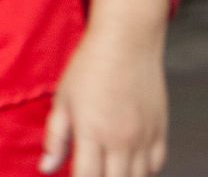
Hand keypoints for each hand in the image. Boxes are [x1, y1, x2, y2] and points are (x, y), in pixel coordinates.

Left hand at [41, 0, 170, 176]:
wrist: (127, 43)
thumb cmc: (89, 67)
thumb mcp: (63, 100)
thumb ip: (56, 138)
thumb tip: (46, 168)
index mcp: (92, 133)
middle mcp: (122, 140)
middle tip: (91, 171)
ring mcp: (144, 137)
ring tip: (107, 170)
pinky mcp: (160, 131)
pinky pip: (156, 165)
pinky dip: (144, 172)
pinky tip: (128, 167)